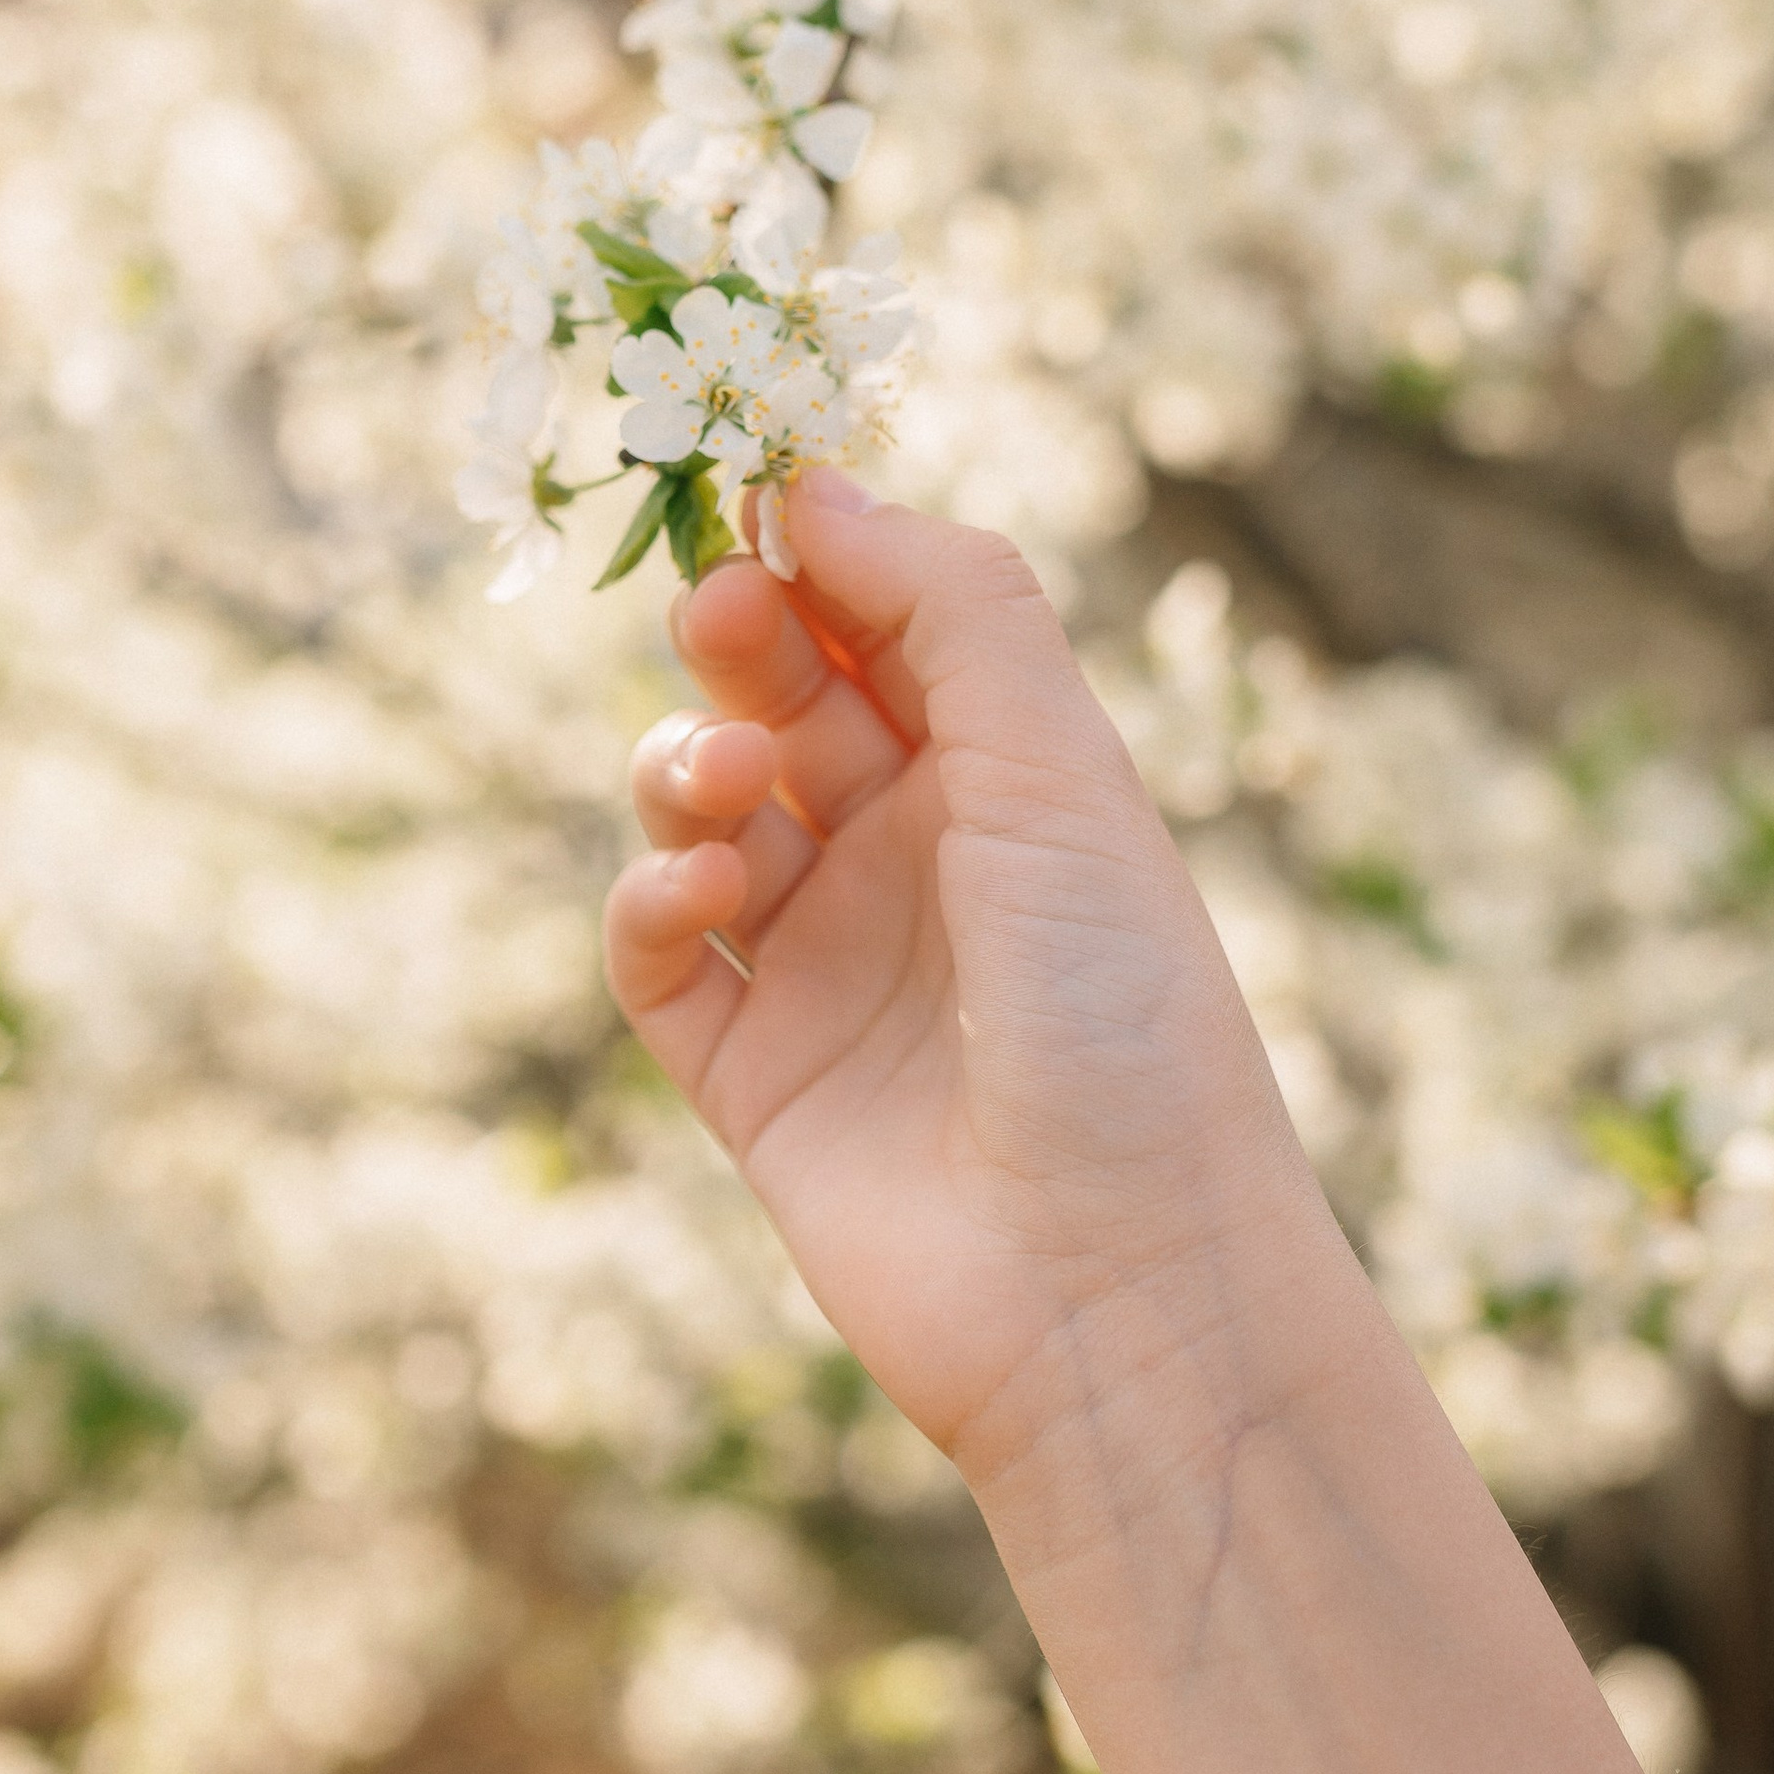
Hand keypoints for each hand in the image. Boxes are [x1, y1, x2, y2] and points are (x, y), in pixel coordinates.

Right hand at [603, 475, 1336, 1474]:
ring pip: (701, 813)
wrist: (1120, 1287)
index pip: (888, 623)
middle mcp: (917, 860)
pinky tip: (697, 893)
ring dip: (687, 769)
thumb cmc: (1125, 1017)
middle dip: (739, 641)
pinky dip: (649, 902)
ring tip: (729, 795)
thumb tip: (818, 485)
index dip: (819, 554)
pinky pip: (655, 957)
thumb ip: (951, 609)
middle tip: (719, 614)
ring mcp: (827, 967)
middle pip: (782, 699)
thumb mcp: (1061, 773)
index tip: (753, 497)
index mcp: (1013, 779)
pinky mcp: (752, 1078)